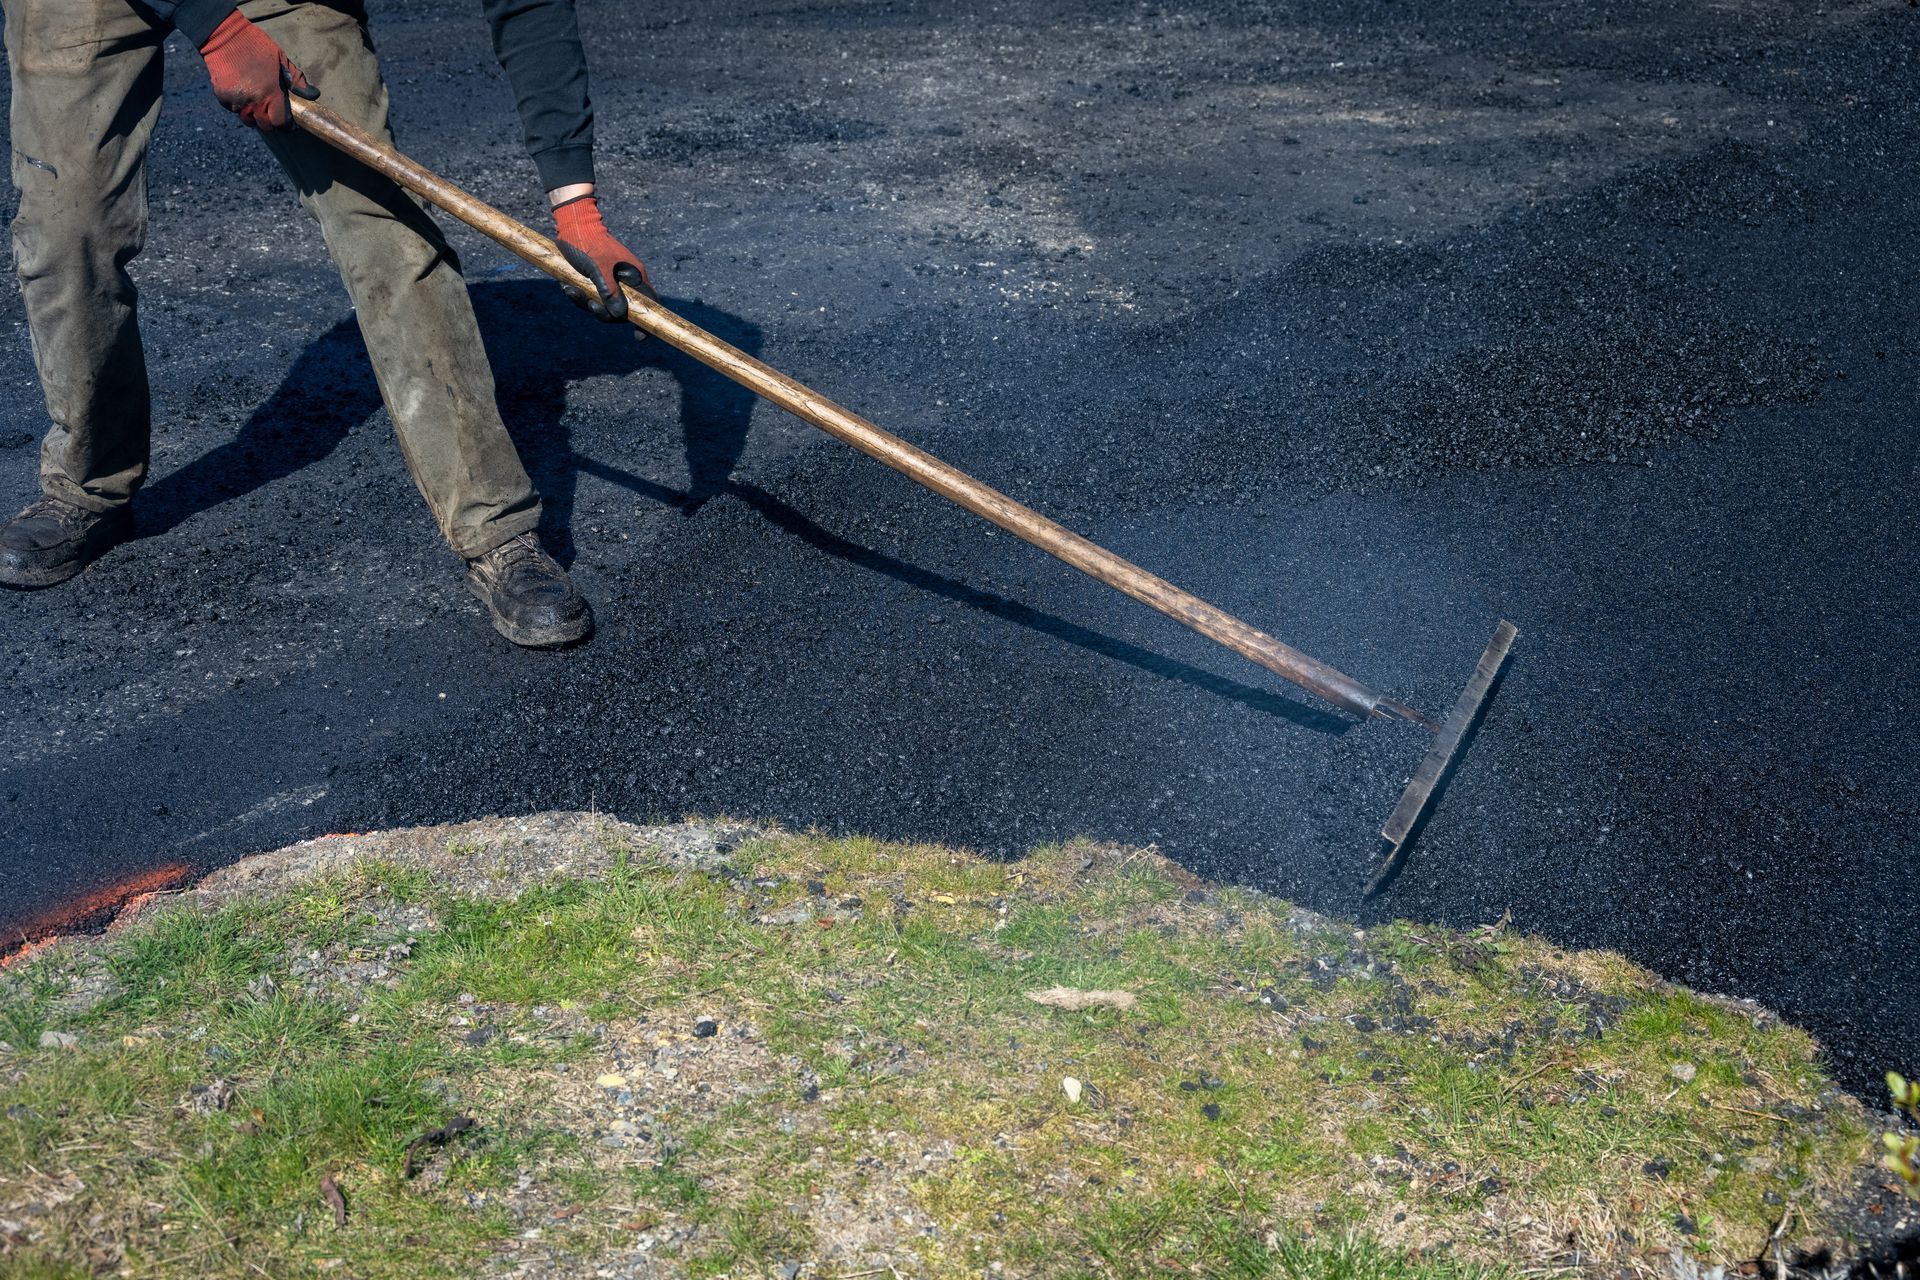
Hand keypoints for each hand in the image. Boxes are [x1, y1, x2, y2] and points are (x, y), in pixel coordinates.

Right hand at [200, 11, 316, 130]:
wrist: (224, 36)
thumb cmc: (256, 46)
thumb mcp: (281, 60)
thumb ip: (297, 80)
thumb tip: (313, 95)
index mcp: (271, 92)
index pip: (279, 121)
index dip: (284, 123)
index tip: (285, 120)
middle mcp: (254, 100)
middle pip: (264, 125)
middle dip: (269, 121)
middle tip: (270, 112)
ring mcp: (237, 100)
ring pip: (247, 119)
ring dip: (252, 114)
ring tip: (255, 102)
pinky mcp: (222, 97)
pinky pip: (233, 109)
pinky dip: (238, 105)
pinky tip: (241, 92)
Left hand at [552, 195, 654, 321]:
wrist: (571, 225)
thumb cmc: (588, 243)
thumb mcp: (598, 269)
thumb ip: (610, 291)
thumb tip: (620, 315)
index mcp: (633, 276)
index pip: (648, 302)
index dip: (646, 321)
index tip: (639, 337)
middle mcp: (624, 281)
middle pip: (622, 310)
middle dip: (604, 312)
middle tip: (590, 305)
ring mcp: (610, 281)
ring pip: (603, 304)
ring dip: (585, 302)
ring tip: (570, 290)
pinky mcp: (596, 280)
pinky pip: (590, 296)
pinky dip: (578, 295)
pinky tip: (566, 287)